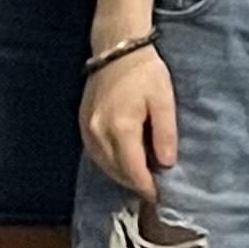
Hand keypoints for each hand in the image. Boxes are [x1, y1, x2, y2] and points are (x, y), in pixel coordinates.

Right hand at [82, 48, 178, 197]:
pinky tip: (124, 162)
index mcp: (120, 127)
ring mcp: (86, 129)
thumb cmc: (145, 72)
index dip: (145, 185)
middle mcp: (97, 132)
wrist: (116, 50)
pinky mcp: (82, 123)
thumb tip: (166, 163)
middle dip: (134, 183)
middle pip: (115, 170)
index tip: (159, 196)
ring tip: (142, 179)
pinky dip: (110, 163)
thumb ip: (165, 133)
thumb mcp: (164, 100)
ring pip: (103, 164)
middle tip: (153, 190)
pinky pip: (95, 153)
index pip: (132, 168)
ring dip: (121, 175)